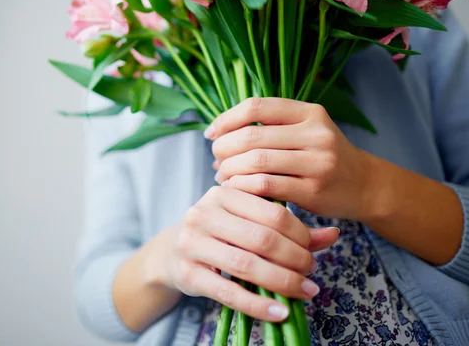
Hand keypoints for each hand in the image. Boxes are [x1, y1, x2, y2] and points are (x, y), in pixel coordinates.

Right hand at [144, 186, 339, 321]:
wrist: (171, 253)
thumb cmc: (219, 233)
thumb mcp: (248, 222)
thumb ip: (289, 227)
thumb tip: (333, 234)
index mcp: (223, 193)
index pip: (273, 212)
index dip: (300, 234)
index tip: (313, 251)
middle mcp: (204, 213)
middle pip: (261, 238)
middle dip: (295, 259)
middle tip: (311, 272)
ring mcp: (192, 243)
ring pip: (246, 264)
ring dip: (282, 281)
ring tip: (304, 290)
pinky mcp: (187, 273)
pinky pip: (228, 292)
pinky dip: (258, 305)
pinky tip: (280, 312)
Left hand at [207, 97, 373, 220]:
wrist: (365, 186)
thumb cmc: (323, 157)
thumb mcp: (306, 130)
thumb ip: (271, 126)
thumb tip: (219, 130)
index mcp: (309, 112)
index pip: (256, 107)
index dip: (226, 119)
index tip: (211, 134)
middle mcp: (316, 133)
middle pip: (252, 136)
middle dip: (224, 148)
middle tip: (215, 160)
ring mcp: (318, 161)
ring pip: (256, 161)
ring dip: (230, 169)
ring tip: (222, 176)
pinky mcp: (314, 190)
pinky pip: (266, 185)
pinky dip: (242, 186)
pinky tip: (234, 189)